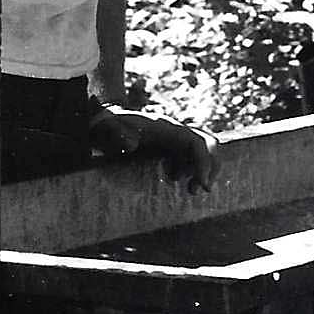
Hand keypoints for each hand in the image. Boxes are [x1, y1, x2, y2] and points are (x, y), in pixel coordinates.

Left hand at [88, 102, 216, 191]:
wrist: (103, 123)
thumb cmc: (106, 127)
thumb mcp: (108, 130)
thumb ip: (117, 134)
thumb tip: (130, 144)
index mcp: (166, 128)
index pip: (196, 142)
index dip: (204, 162)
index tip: (202, 184)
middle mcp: (174, 131)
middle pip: (206, 144)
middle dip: (210, 166)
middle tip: (202, 189)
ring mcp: (172, 138)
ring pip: (199, 152)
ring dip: (201, 170)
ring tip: (191, 190)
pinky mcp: (168, 146)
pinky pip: (188, 157)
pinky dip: (189, 169)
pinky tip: (173, 178)